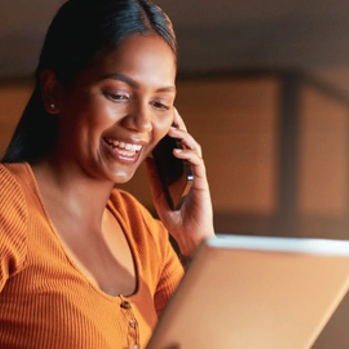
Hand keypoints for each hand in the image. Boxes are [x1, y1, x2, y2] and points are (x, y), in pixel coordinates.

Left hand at [145, 108, 213, 256]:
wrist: (189, 238)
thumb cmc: (177, 220)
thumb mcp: (159, 195)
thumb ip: (155, 178)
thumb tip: (147, 159)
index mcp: (181, 172)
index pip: (177, 147)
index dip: (172, 131)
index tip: (162, 117)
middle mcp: (190, 171)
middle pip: (187, 143)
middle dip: (180, 126)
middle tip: (171, 110)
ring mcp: (197, 176)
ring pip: (194, 149)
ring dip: (183, 137)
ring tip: (171, 129)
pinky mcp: (202, 183)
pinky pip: (196, 164)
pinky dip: (188, 155)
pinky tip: (177, 151)